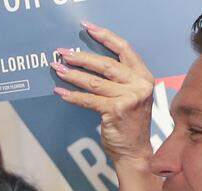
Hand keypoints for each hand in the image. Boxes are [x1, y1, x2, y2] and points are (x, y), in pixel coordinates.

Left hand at [52, 22, 155, 164]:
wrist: (135, 151)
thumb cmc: (130, 123)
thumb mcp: (131, 95)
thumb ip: (118, 79)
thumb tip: (88, 61)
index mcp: (143, 76)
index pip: (124, 49)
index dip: (104, 36)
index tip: (87, 27)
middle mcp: (139, 85)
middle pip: (106, 64)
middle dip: (81, 57)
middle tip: (63, 52)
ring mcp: (128, 98)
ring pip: (94, 81)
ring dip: (73, 75)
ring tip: (58, 69)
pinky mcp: (115, 111)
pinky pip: (89, 100)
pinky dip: (72, 96)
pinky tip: (60, 92)